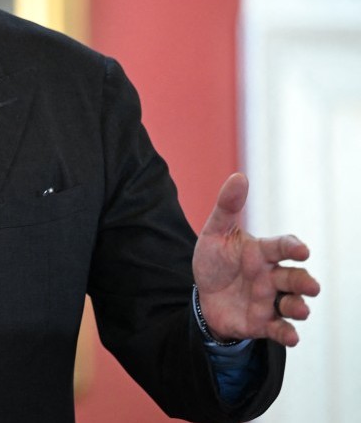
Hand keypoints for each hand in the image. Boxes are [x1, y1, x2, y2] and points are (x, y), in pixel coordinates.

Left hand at [193, 173, 319, 346]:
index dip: (293, 247)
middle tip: (311, 285)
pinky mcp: (262, 322)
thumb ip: (227, 207)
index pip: (283, 247)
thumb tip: (239, 177)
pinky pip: (279, 329)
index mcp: (262, 252)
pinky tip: (292, 336)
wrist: (203, 295)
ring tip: (300, 309)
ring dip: (300, 307)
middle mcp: (271, 276)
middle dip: (305, 281)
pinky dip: (287, 333)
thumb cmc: (215, 261)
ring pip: (293, 304)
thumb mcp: (214, 234)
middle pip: (295, 277)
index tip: (300, 250)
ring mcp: (269, 300)